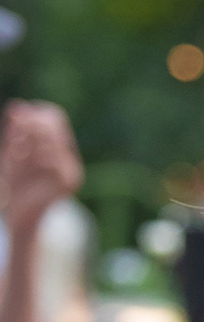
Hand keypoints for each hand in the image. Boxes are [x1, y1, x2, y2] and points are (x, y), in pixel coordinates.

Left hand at [0, 100, 79, 233]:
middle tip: (13, 140)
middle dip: (29, 128)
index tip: (14, 121)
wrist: (20, 216)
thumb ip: (16, 131)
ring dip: (27, 145)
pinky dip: (32, 160)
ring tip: (14, 157)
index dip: (34, 114)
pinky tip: (21, 169)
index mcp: (59, 148)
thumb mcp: (13, 153)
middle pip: (53, 126)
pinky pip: (50, 161)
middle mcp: (69, 158)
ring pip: (49, 142)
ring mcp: (72, 171)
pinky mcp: (69, 183)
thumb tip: (17, 106)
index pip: (54, 117)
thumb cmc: (16, 183)